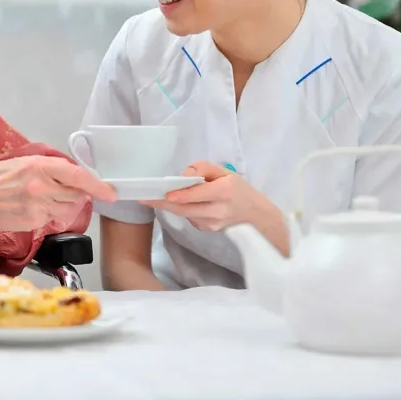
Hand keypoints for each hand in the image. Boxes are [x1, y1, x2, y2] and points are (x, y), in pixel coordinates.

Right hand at [0, 156, 116, 231]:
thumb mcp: (24, 162)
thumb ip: (50, 168)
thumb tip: (74, 175)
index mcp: (39, 167)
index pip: (77, 176)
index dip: (97, 186)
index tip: (110, 192)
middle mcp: (41, 187)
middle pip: (76, 195)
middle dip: (77, 194)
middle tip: (64, 190)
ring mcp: (37, 207)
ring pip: (67, 209)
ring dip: (64, 204)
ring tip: (45, 197)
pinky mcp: (33, 222)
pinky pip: (53, 218)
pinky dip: (50, 213)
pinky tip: (34, 207)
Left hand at [140, 160, 262, 231]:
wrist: (257, 217)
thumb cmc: (239, 190)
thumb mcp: (225, 172)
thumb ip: (203, 169)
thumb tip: (183, 176)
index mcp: (223, 192)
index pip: (195, 195)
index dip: (176, 195)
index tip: (162, 193)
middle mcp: (217, 211)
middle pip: (183, 208)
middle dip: (162, 203)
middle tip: (143, 198)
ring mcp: (212, 224)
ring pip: (184, 214)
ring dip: (171, 206)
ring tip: (158, 197)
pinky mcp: (207, 231)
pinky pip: (189, 218)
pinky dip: (183, 210)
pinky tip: (186, 204)